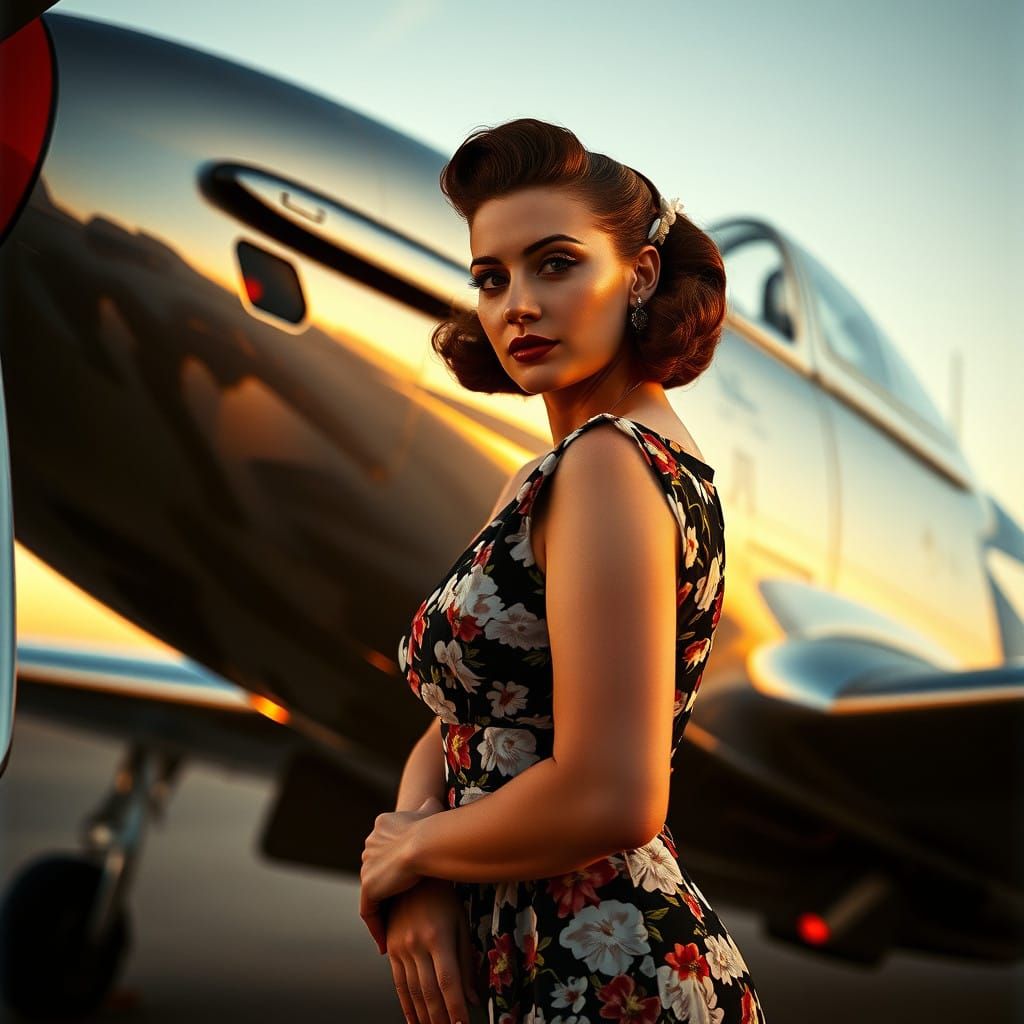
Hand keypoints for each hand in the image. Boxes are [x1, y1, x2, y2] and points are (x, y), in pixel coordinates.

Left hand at [360, 797, 435, 954]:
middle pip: (378, 869)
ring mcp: (367, 866)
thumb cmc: (435, 827)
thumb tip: (433, 800)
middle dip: (389, 887)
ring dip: (383, 910)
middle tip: (403, 909)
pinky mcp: (368, 886)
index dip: (397, 863)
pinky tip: (387, 944)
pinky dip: (377, 927)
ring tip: (397, 930)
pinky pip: (369, 911)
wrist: (426, 843)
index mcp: (382, 824)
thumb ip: (429, 807)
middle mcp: (370, 843)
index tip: (407, 878)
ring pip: (374, 893)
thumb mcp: (432, 812)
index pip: (386, 847)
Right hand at [385, 874, 481, 1023]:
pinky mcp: (391, 949)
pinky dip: (406, 1006)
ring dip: (424, 1017)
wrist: (413, 876)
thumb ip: (466, 962)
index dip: (455, 1008)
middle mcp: (416, 944)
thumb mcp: (460, 924)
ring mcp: (400, 948)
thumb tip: (473, 998)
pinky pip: (398, 983)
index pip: (448, 982)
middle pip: (429, 992)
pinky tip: (414, 1020)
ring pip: (412, 991)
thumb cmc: (444, 899)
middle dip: (440, 1019)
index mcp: (438, 937)